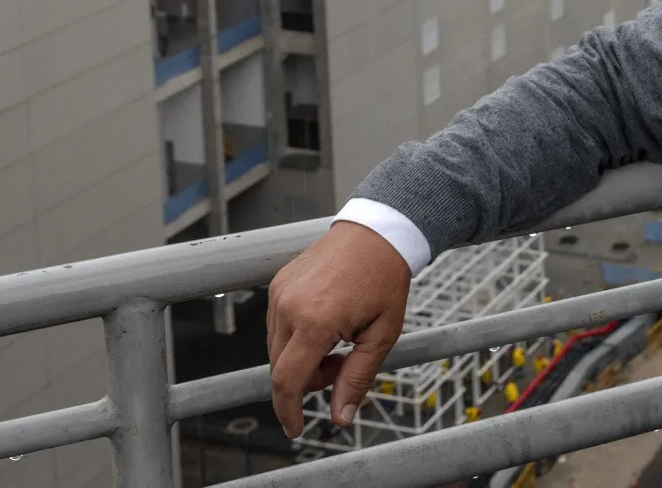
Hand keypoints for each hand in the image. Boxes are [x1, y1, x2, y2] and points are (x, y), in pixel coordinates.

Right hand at [266, 221, 412, 437]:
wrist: (376, 233)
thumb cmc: (385, 279)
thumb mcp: (382, 335)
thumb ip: (358, 379)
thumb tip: (341, 418)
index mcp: (316, 321)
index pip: (288, 381)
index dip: (289, 410)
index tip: (296, 428)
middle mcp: (289, 306)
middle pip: (282, 368)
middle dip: (308, 379)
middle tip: (341, 362)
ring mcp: (279, 293)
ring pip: (277, 349)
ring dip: (301, 358)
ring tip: (337, 339)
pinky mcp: (277, 284)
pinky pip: (277, 326)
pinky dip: (296, 337)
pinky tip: (324, 323)